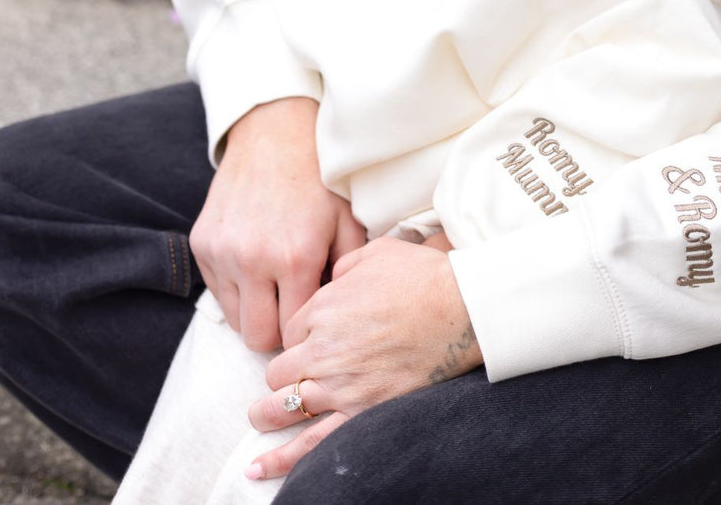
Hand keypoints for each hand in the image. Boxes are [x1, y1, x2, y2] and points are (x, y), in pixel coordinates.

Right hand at [189, 97, 365, 350]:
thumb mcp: (348, 221)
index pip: (293, 333)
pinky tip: (254, 263)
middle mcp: (254, 259)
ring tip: (273, 284)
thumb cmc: (318, 180)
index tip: (312, 316)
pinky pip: (216, 292)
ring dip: (254, 311)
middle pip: (259, 338)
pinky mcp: (201, 244)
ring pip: (234, 320)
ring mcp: (223, 252)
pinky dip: (235, 288)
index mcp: (296, 257)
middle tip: (291, 307)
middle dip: (277, 330)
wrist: (275, 134)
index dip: (305, 330)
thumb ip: (349, 273)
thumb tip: (342, 317)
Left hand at [242, 237, 480, 481]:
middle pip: (281, 369)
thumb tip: (332, 279)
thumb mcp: (376, 252)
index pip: (290, 330)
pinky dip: (281, 458)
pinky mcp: (361, 412)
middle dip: (284, 370)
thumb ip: (344, 266)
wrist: (461, 308)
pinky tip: (259, 468)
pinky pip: (312, 443)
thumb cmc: (423, 276)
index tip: (312, 338)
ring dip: (267, 413)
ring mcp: (340, 385)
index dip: (300, 335)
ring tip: (259, 418)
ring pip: (284, 405)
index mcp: (323, 308)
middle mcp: (323, 348)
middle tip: (289, 375)